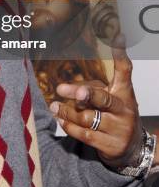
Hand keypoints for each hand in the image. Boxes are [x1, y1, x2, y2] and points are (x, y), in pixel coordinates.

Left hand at [49, 39, 143, 168]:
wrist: (131, 148)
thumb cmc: (114, 115)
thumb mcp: (109, 98)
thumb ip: (91, 89)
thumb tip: (66, 89)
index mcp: (124, 92)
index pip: (125, 71)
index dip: (121, 54)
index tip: (117, 37)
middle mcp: (123, 109)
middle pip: (102, 98)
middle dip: (84, 94)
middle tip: (66, 90)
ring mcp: (118, 128)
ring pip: (86, 117)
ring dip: (66, 111)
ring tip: (54, 106)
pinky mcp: (109, 144)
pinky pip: (83, 134)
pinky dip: (69, 126)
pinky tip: (61, 120)